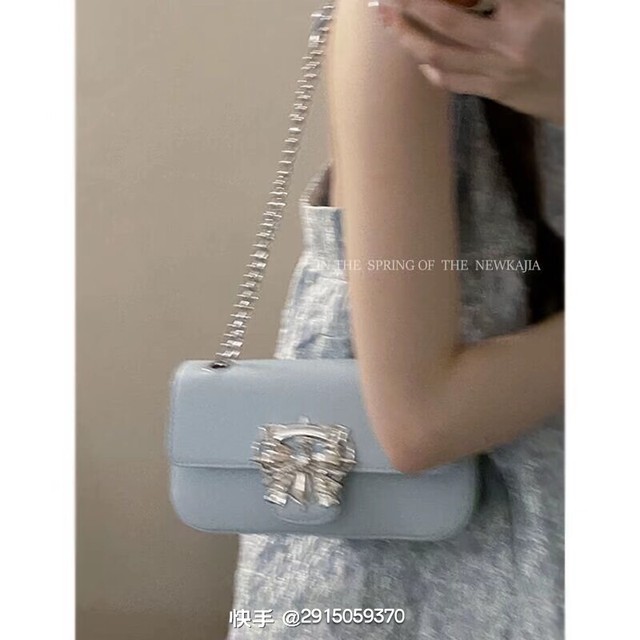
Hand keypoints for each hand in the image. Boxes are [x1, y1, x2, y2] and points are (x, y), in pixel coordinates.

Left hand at [375, 0, 564, 124]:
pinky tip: (419, 60)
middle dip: (410, 4)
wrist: (595, 90)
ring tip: (388, 22)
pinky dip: (432, 70)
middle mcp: (506, 42)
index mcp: (527, 11)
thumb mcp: (556, 5)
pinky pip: (453, 82)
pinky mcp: (496, 93)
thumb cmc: (577, 40)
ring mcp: (497, 72)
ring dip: (409, 38)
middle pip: (445, 20)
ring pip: (440, 56)